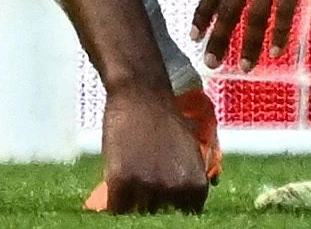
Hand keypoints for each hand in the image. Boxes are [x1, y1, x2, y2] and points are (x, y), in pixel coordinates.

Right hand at [97, 87, 210, 213]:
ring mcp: (147, 186)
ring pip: (137, 213)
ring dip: (133, 201)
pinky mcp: (121, 181)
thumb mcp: (190, 153)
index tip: (164, 201)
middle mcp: (175, 190)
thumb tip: (185, 209)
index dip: (173, 208)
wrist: (142, 94)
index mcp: (196, 185)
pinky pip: (117, 208)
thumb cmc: (166, 121)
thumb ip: (188, 181)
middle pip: (160, 215)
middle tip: (144, 183)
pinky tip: (116, 185)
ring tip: (131, 179)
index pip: (186, 216)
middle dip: (152, 201)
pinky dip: (115, 200)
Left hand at [192, 0, 310, 70]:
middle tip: (210, 62)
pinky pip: (283, 10)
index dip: (203, 13)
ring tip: (244, 66)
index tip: (194, 36)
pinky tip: (276, 50)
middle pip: (228, 6)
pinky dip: (279, 33)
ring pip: (254, 13)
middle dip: (218, 38)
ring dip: (248, 43)